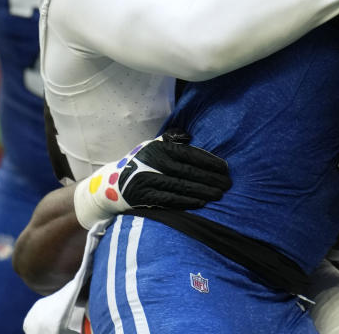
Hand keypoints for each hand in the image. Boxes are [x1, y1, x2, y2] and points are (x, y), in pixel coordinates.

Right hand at [73, 132, 230, 228]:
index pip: (189, 154)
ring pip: (180, 186)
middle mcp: (152, 162)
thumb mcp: (152, 146)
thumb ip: (171, 140)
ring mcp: (146, 180)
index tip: (225, 168)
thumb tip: (189, 135)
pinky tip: (201, 202)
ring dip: (202, 191)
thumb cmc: (141, 163)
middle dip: (210, 178)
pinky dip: (186, 201)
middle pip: (188, 171)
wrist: (111, 184)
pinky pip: (169, 200)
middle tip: (228, 183)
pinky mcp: (142, 197)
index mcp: (158, 148)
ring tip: (219, 194)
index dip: (209, 161)